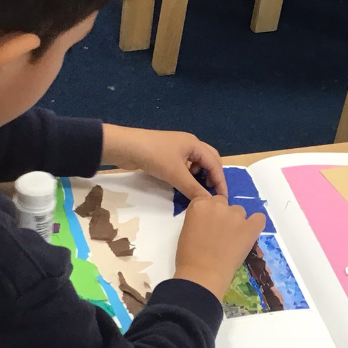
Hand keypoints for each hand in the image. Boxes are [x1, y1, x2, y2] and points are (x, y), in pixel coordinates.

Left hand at [102, 125, 226, 198]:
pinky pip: (185, 165)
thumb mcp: (175, 174)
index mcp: (195, 144)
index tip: (223, 199)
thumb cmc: (154, 156)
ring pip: (197, 162)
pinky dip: (189, 175)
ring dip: (201, 176)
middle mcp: (189, 144)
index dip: (221, 182)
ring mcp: (178, 148)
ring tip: (198, 189)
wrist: (125, 147)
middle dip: (213, 176)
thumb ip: (193, 189)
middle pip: (210, 160)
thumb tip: (209, 202)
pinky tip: (183, 183)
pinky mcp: (166, 154)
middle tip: (212, 193)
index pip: (215, 164)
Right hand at [174, 195, 264, 297]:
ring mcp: (235, 215)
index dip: (209, 213)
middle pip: (223, 203)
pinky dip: (255, 224)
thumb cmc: (189, 256)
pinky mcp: (250, 227)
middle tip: (220, 234)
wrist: (202, 274)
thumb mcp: (187, 230)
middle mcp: (218, 205)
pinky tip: (249, 233)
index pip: (208, 200)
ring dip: (236, 221)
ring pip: (239, 211)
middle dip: (222, 215)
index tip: (209, 225)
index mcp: (199, 204)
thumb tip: (210, 222)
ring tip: (232, 239)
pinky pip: (259, 218)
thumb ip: (199, 218)